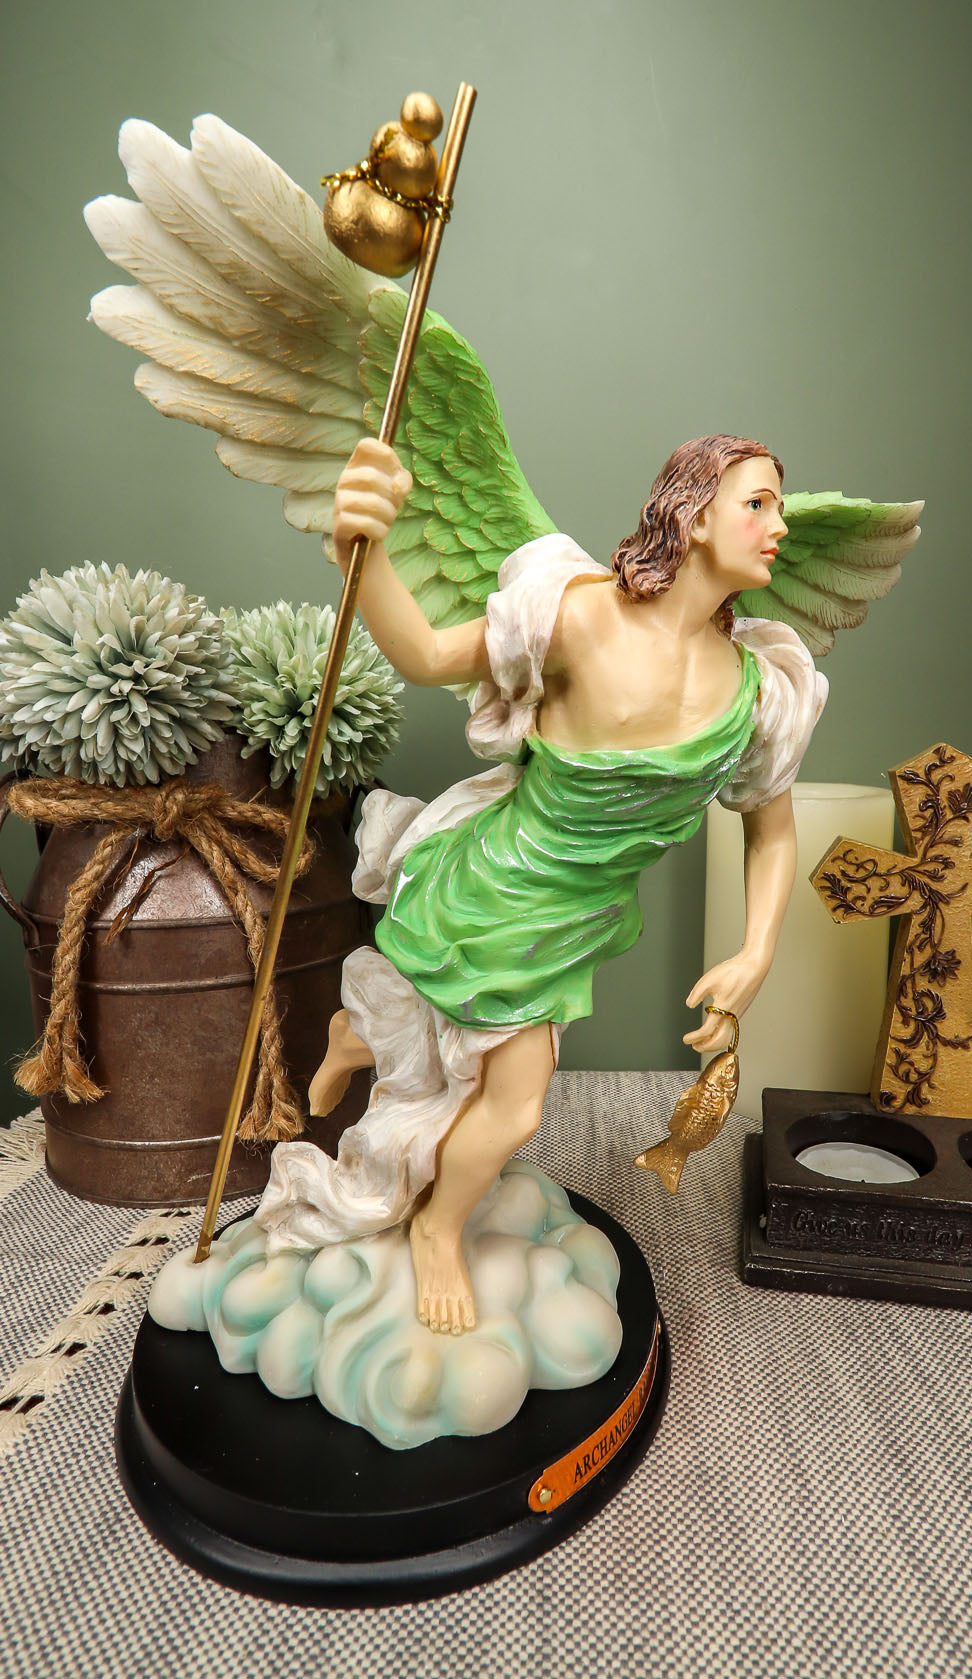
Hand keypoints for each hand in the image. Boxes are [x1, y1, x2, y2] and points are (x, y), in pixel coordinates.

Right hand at [331, 439, 412, 571]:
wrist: (364, 543)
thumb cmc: (381, 510)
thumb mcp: (396, 491)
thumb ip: (403, 480)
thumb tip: (398, 486)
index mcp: (357, 465)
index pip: (366, 445)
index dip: (386, 455)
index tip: (396, 472)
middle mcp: (344, 480)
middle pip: (374, 478)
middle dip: (392, 496)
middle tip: (393, 507)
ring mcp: (339, 501)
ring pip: (373, 503)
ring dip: (389, 516)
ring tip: (386, 521)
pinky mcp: (340, 524)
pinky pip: (368, 524)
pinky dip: (380, 531)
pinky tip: (377, 533)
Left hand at [682, 950, 769, 1052]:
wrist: (754, 966)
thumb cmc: (733, 971)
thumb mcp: (708, 980)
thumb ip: (696, 994)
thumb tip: (690, 1005)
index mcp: (723, 1008)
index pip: (707, 1031)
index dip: (695, 1038)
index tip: (686, 1039)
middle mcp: (732, 1015)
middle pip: (720, 1042)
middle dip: (705, 1047)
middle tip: (695, 1045)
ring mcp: (738, 1014)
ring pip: (727, 1037)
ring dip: (713, 1042)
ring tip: (702, 1040)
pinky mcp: (741, 1011)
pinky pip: (731, 1029)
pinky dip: (720, 1034)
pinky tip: (714, 1027)